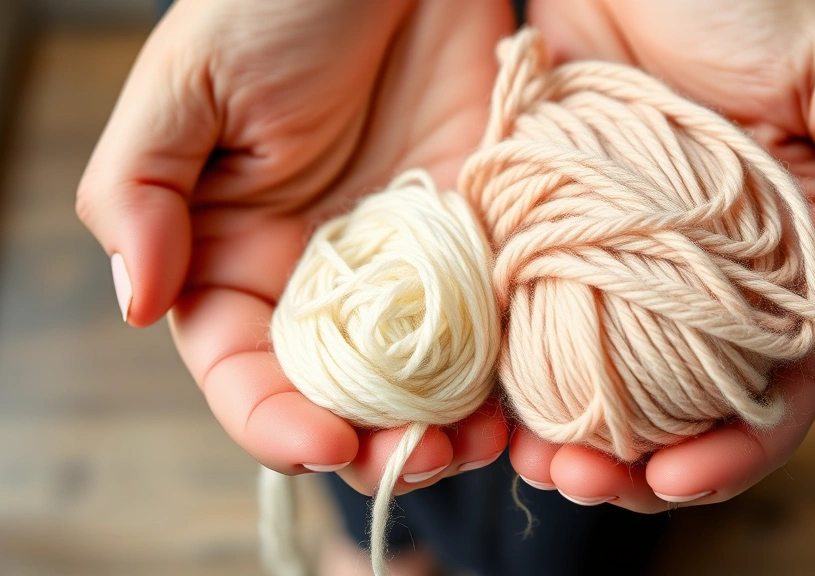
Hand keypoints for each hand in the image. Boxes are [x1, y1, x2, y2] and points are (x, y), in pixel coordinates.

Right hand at [76, 0, 514, 494]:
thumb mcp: (187, 81)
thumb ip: (142, 191)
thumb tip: (137, 302)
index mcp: (236, 259)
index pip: (245, 372)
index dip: (276, 423)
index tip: (325, 445)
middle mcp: (323, 280)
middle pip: (343, 398)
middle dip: (379, 443)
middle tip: (428, 455)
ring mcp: (407, 267)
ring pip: (424, 380)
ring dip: (451, 424)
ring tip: (484, 441)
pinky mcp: (476, 240)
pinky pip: (492, 323)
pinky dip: (507, 369)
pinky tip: (526, 396)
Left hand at [511, 0, 814, 511]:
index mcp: (788, 259)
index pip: (780, 382)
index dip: (741, 444)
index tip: (681, 475)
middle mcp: (708, 280)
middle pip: (687, 405)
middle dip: (644, 464)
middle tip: (587, 484)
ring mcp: (627, 269)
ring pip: (611, 385)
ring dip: (578, 439)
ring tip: (538, 463)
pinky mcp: (556, 244)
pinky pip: (541, 330)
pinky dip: (525, 379)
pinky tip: (500, 410)